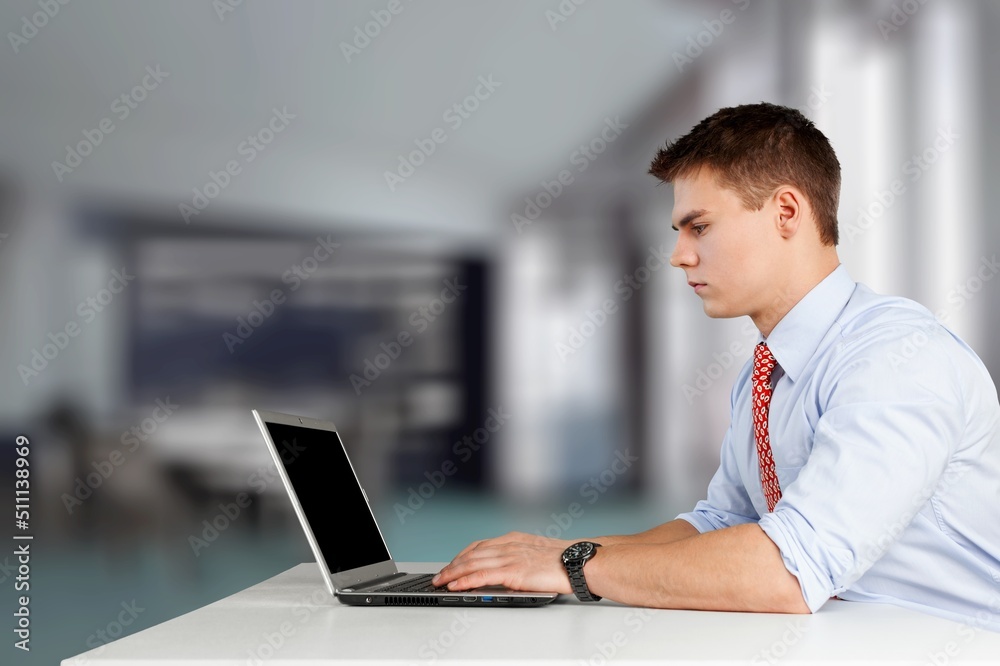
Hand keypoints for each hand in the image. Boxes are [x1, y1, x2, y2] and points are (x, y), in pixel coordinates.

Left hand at [432, 531, 575, 592]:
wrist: (579, 562)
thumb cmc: (565, 560)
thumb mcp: (536, 553)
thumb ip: (519, 558)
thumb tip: (508, 571)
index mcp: (514, 539)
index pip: (480, 546)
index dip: (463, 556)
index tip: (452, 564)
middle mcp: (508, 545)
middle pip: (472, 553)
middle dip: (452, 565)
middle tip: (439, 575)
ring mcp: (510, 556)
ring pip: (472, 563)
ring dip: (453, 573)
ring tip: (440, 581)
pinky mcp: (512, 570)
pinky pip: (481, 575)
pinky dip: (465, 580)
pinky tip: (456, 585)